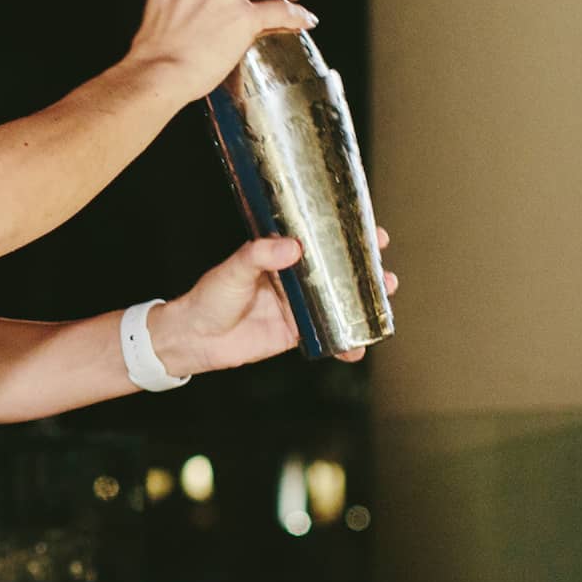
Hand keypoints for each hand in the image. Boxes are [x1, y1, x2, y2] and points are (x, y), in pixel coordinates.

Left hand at [147, 228, 396, 377]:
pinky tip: (358, 347)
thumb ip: (258, 256)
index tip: (375, 234)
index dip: (350, 237)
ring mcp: (299, 307)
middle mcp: (296, 280)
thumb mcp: (233, 269)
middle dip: (368, 272)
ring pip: (340, 304)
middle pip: (340, 273)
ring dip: (365, 304)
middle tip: (386, 273)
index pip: (322, 242)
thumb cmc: (210, 296)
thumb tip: (290, 247)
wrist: (195, 337)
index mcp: (283, 256)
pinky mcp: (296, 333)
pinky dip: (345, 344)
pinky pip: (328, 337)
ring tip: (385, 300)